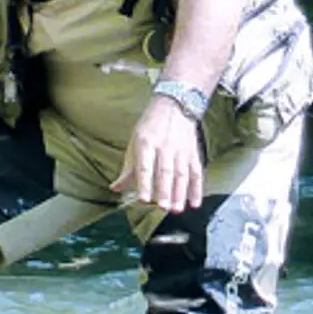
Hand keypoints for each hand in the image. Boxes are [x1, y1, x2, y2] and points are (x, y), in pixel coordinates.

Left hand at [111, 96, 204, 212]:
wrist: (175, 104)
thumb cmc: (152, 124)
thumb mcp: (135, 141)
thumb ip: (128, 167)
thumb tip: (116, 187)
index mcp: (146, 143)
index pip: (145, 166)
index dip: (144, 183)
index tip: (143, 199)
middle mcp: (165, 147)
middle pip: (165, 172)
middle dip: (164, 191)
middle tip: (162, 207)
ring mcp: (181, 151)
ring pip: (181, 175)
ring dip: (180, 193)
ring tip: (177, 209)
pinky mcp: (193, 154)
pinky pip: (196, 173)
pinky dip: (196, 189)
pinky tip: (194, 202)